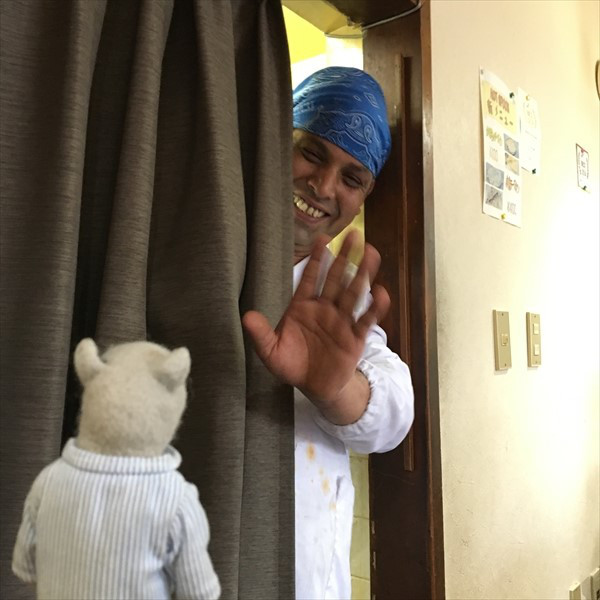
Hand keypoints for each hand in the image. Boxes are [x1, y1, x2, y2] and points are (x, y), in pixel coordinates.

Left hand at [242, 231, 390, 422]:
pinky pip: (365, 320)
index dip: (316, 259)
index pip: (310, 278)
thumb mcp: (271, 351)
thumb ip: (261, 334)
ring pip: (353, 293)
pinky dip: (374, 308)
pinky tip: (382, 293)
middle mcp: (325, 309)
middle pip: (336, 279)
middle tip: (353, 235)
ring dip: (362, 274)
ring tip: (372, 253)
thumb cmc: (292, 364)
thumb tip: (246, 316)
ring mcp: (341, 321)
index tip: (322, 238)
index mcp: (303, 307)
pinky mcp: (355, 337)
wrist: (314, 387)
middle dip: (344, 257)